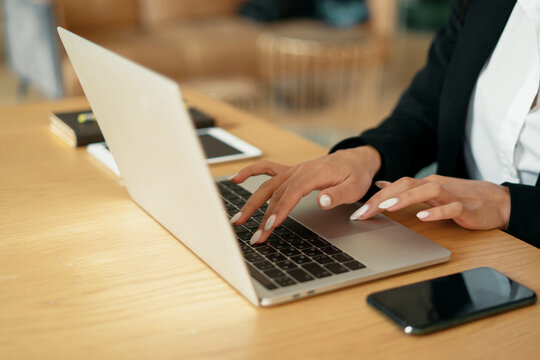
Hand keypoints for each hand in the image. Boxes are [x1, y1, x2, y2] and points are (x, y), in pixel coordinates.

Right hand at [229, 146, 380, 243]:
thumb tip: (321, 201)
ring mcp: (293, 170)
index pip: (292, 193)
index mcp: (315, 174)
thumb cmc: (356, 174)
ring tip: (238, 219)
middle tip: (255, 236)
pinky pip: (266, 169)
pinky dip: (250, 172)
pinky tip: (235, 179)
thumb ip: (338, 195)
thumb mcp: (355, 187)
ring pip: (268, 186)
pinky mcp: (290, 171)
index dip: (280, 209)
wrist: (356, 159)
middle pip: (276, 193)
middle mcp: (300, 170)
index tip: (271, 226)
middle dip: (262, 216)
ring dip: (252, 203)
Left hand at [351, 175, 510, 230]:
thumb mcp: (429, 192)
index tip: (358, 211)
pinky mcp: (466, 208)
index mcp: (425, 184)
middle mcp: (436, 186)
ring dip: (405, 198)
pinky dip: (435, 212)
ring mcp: (451, 195)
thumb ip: (406, 189)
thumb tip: (381, 185)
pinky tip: (422, 217)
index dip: (375, 197)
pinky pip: (450, 207)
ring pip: (427, 190)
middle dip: (383, 198)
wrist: (497, 202)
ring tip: (387, 207)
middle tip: (363, 212)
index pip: (396, 185)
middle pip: (406, 185)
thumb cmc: (461, 198)